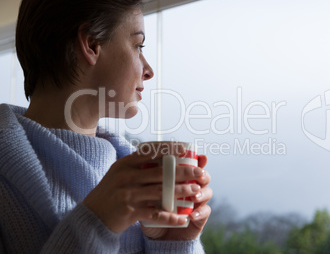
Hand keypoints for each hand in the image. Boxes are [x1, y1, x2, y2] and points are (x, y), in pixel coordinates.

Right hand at [83, 142, 205, 232]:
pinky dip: (170, 217)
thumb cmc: (111, 192)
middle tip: (199, 172)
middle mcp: (126, 176)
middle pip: (161, 172)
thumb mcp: (120, 173)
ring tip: (195, 191)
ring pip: (161, 191)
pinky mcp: (130, 212)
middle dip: (183, 172)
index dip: (169, 148)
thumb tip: (161, 153)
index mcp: (125, 164)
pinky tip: (182, 218)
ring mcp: (128, 194)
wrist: (92, 215)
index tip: (185, 148)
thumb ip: (137, 164)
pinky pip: (155, 214)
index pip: (150, 151)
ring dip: (181, 191)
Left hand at [140, 154, 212, 239]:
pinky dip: (199, 212)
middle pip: (202, 176)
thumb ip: (146, 180)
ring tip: (194, 196)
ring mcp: (197, 201)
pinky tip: (191, 215)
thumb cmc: (152, 208)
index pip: (191, 164)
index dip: (196, 159)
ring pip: (207, 192)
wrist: (158, 233)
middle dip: (202, 174)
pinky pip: (204, 212)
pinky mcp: (200, 216)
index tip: (196, 156)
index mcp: (181, 177)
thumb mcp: (147, 193)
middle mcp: (191, 186)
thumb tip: (140, 163)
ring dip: (202, 193)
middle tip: (198, 174)